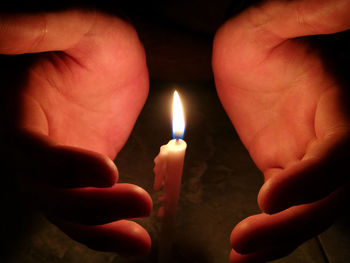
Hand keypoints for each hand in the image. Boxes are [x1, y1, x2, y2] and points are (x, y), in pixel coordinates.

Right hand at [0, 9, 151, 254]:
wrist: (117, 55)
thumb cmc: (97, 35)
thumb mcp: (77, 25)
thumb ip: (39, 30)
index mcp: (23, 111)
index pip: (30, 150)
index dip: (62, 166)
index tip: (105, 170)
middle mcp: (36, 145)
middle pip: (48, 191)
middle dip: (90, 207)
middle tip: (138, 206)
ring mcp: (62, 162)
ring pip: (69, 209)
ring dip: (102, 230)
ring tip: (140, 242)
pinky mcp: (87, 172)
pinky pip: (93, 205)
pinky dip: (111, 224)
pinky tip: (136, 236)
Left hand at [212, 0, 349, 261]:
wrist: (244, 52)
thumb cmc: (261, 34)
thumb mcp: (279, 20)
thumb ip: (312, 18)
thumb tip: (346, 8)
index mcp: (339, 105)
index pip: (339, 152)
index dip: (313, 178)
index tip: (270, 195)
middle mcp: (330, 137)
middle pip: (330, 194)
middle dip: (293, 221)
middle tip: (247, 241)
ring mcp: (306, 156)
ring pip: (307, 208)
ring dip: (278, 237)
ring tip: (242, 256)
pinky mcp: (282, 164)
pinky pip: (281, 205)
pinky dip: (266, 228)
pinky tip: (244, 247)